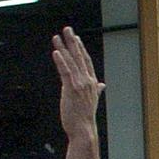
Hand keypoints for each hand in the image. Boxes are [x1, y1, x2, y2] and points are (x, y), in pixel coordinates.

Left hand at [52, 26, 103, 141]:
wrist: (84, 130)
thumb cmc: (85, 117)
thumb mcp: (92, 100)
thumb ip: (96, 90)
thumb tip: (102, 85)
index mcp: (92, 83)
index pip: (86, 61)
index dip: (80, 48)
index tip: (76, 38)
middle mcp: (87, 81)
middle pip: (79, 57)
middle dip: (73, 42)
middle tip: (67, 29)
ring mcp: (80, 84)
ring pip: (71, 62)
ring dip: (63, 48)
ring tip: (56, 37)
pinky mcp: (71, 89)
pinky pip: (66, 72)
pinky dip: (61, 61)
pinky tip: (56, 52)